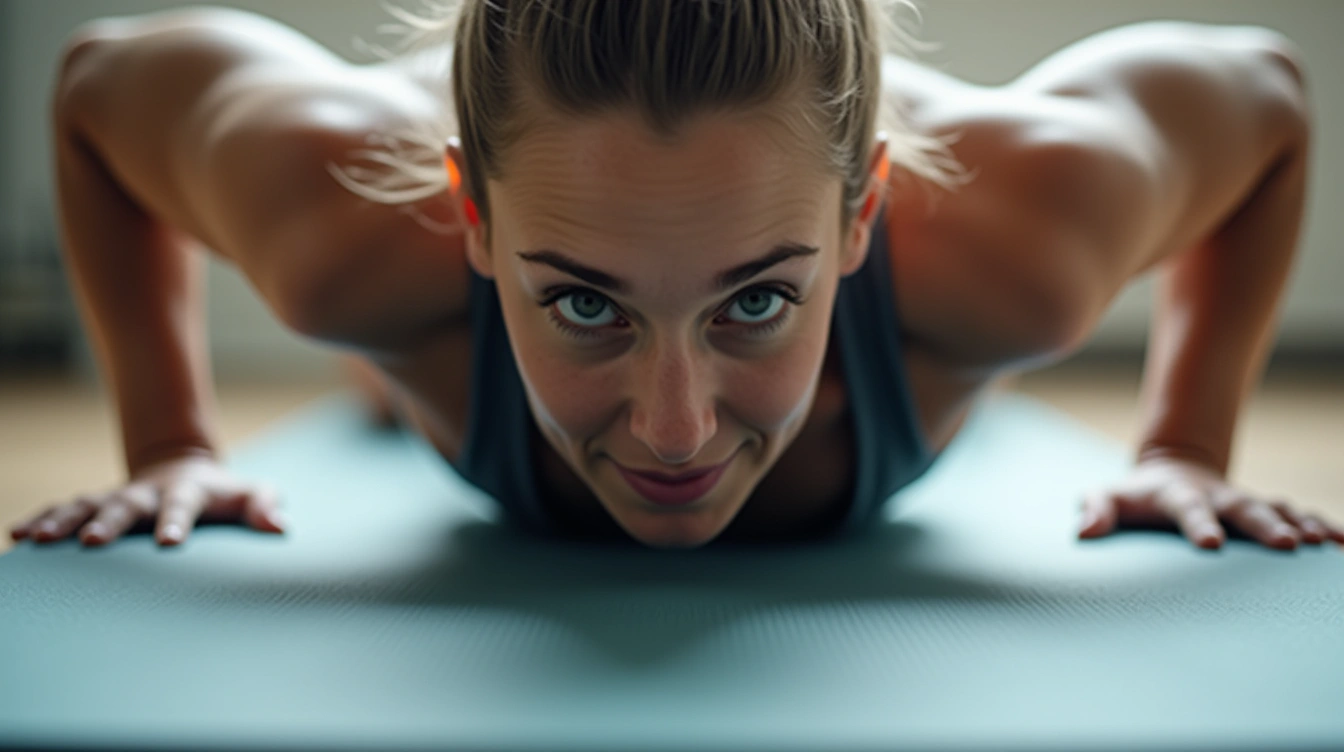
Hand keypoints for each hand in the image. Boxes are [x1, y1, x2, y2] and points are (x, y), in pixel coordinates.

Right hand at [9, 454, 285, 547]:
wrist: (184, 469)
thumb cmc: (223, 493)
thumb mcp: (250, 494)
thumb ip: (265, 505)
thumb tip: (280, 526)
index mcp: (186, 492)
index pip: (182, 506)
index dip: (177, 521)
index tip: (171, 542)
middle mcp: (146, 494)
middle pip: (125, 505)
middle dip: (109, 521)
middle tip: (92, 542)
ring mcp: (117, 498)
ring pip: (85, 505)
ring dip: (62, 520)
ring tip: (36, 539)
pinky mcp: (95, 506)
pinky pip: (64, 510)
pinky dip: (42, 519)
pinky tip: (18, 535)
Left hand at [1078, 456, 1343, 549]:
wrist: (1170, 472)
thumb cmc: (1133, 496)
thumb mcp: (1107, 497)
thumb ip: (1096, 509)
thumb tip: (1082, 531)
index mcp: (1177, 495)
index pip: (1187, 510)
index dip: (1199, 525)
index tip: (1211, 544)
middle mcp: (1218, 496)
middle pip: (1244, 508)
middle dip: (1265, 525)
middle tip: (1288, 544)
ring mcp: (1244, 502)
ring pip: (1278, 510)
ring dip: (1303, 524)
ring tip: (1325, 545)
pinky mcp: (1265, 511)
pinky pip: (1300, 517)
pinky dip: (1325, 528)